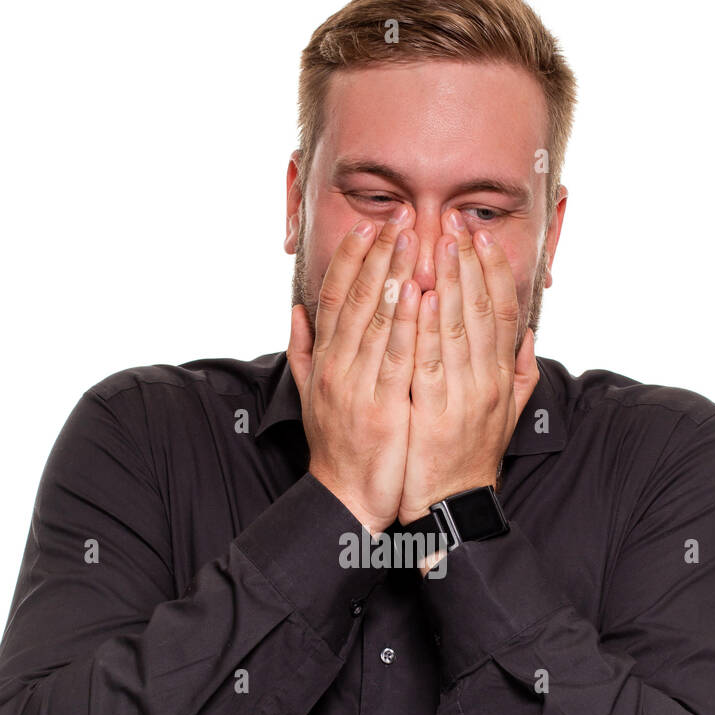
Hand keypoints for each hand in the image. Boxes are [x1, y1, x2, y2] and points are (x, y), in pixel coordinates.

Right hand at [287, 211, 419, 533]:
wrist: (345, 498)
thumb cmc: (337, 446)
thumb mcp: (311, 394)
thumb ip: (304, 350)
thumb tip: (296, 310)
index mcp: (324, 361)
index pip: (334, 298)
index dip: (350, 259)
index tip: (366, 226)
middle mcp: (336, 369)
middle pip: (356, 300)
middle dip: (377, 254)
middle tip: (396, 217)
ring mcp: (357, 388)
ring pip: (374, 322)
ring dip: (393, 276)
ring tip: (409, 240)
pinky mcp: (381, 409)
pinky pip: (395, 360)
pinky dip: (405, 325)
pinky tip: (418, 294)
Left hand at [397, 211, 539, 525]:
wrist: (452, 507)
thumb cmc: (471, 457)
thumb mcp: (507, 415)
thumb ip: (519, 373)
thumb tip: (529, 335)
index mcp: (503, 378)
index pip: (506, 313)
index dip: (496, 272)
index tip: (483, 237)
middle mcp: (488, 382)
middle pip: (484, 310)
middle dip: (470, 262)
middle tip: (456, 223)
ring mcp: (462, 396)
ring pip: (459, 327)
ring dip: (450, 281)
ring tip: (440, 243)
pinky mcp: (433, 412)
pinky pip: (429, 360)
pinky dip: (426, 325)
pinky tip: (420, 294)